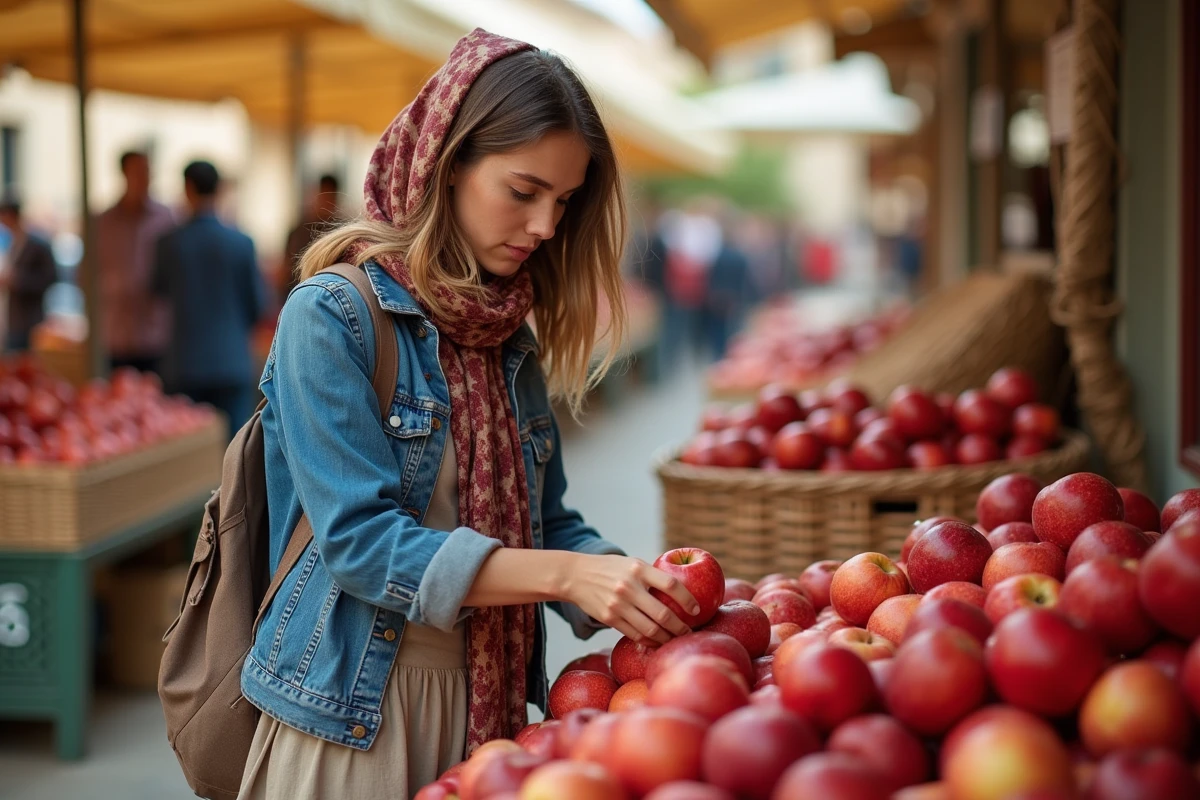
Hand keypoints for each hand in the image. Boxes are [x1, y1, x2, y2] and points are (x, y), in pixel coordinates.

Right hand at [562, 554, 698, 645]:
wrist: (576, 576)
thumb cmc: (610, 568)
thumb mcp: (631, 563)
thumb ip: (652, 575)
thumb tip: (681, 590)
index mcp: (638, 569)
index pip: (671, 585)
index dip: (687, 599)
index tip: (697, 610)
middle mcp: (629, 587)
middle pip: (663, 613)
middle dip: (681, 627)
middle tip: (689, 633)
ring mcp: (618, 604)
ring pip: (651, 629)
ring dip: (667, 638)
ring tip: (675, 641)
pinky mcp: (610, 619)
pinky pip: (635, 634)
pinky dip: (650, 641)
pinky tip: (657, 642)